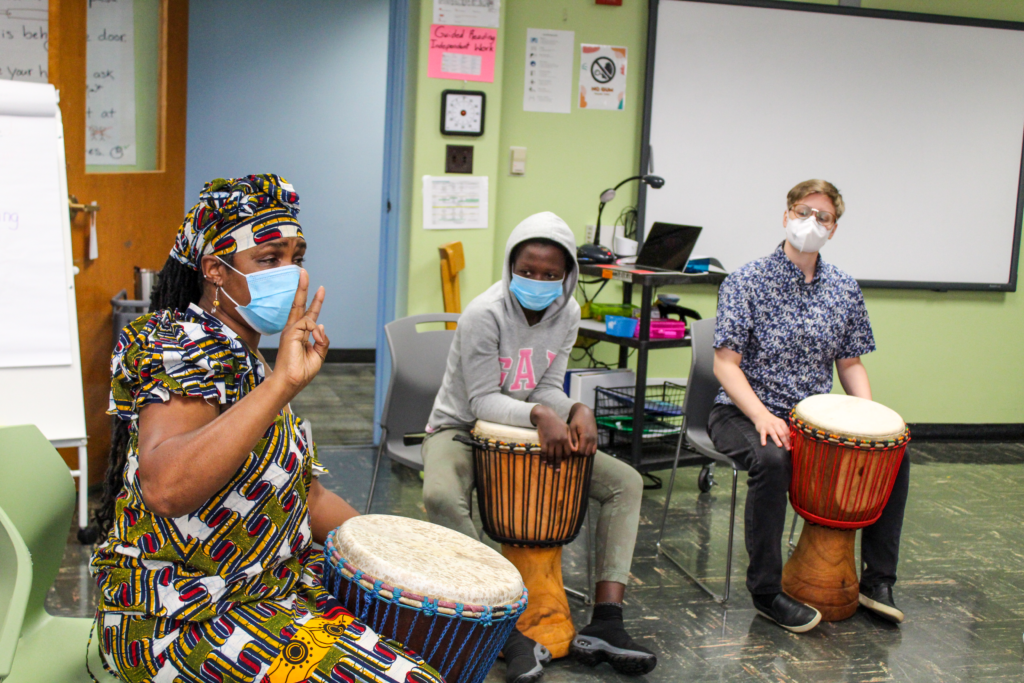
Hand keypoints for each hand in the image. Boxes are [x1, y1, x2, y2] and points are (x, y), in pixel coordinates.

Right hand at [270, 269, 328, 397]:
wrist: (291, 381)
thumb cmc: (301, 371)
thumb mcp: (318, 355)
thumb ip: (322, 340)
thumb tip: (321, 325)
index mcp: (300, 334)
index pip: (308, 314)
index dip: (315, 302)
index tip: (320, 289)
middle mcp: (294, 330)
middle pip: (299, 304)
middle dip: (302, 288)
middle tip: (303, 271)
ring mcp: (290, 330)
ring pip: (306, 313)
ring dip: (317, 316)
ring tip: (313, 336)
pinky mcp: (290, 332)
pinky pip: (308, 323)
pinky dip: (314, 331)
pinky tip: (312, 340)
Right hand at [531, 405, 574, 470]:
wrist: (545, 416)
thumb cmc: (557, 422)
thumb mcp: (566, 428)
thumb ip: (569, 438)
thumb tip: (573, 448)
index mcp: (565, 438)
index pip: (567, 452)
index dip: (566, 457)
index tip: (564, 460)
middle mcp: (559, 441)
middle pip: (559, 455)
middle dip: (558, 464)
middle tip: (558, 470)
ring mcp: (551, 442)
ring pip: (551, 455)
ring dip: (551, 463)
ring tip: (551, 467)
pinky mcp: (544, 441)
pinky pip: (544, 452)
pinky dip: (544, 458)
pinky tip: (544, 461)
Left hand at [568, 404, 597, 456]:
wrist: (586, 413)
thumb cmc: (577, 420)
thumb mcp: (572, 428)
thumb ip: (573, 439)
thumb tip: (574, 450)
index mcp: (585, 437)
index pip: (581, 451)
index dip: (575, 453)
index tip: (570, 450)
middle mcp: (592, 439)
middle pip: (586, 454)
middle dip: (579, 454)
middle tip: (574, 450)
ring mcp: (595, 439)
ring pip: (591, 453)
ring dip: (585, 453)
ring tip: (579, 449)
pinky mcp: (596, 439)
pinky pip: (594, 449)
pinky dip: (589, 451)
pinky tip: (584, 447)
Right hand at [753, 410, 790, 449]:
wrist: (761, 415)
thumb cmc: (772, 421)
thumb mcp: (779, 422)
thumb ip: (784, 429)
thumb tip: (790, 439)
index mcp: (781, 422)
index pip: (787, 431)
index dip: (790, 439)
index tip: (791, 445)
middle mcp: (775, 424)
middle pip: (781, 433)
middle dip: (785, 441)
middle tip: (788, 448)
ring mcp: (768, 426)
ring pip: (773, 434)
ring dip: (777, 440)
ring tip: (780, 446)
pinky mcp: (762, 429)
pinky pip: (762, 435)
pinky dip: (763, 439)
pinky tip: (764, 444)